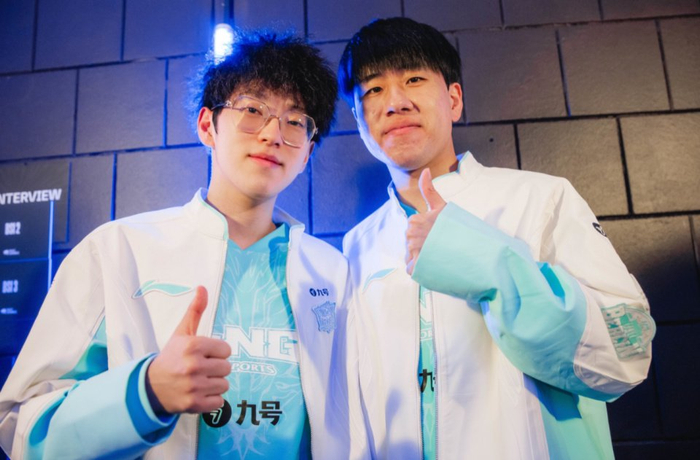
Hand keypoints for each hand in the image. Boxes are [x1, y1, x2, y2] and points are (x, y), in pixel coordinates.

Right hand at [147, 286, 231, 413]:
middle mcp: (193, 366)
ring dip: (214, 384)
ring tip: (199, 381)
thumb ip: (195, 310)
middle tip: (201, 369)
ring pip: (224, 385)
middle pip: (227, 368)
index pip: (226, 350)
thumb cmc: (171, 356)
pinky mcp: (193, 404)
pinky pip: (219, 402)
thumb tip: (203, 287)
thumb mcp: (182, 333)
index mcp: (193, 346)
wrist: (150, 386)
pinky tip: (198, 393)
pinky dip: (211, 400)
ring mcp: (193, 386)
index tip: (204, 355)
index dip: (217, 353)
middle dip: (216, 369)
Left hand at [406, 168, 446, 275]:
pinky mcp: (417, 266)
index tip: (435, 234)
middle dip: (421, 247)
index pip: (411, 232)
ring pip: (410, 257)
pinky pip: (411, 269)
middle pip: (409, 245)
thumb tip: (425, 169)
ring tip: (436, 255)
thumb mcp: (441, 206)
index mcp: (413, 221)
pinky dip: (420, 269)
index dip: (423, 235)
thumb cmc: (453, 226)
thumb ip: (429, 189)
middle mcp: (410, 235)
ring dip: (421, 258)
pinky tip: (431, 264)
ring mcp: (413, 251)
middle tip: (437, 246)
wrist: (467, 246)